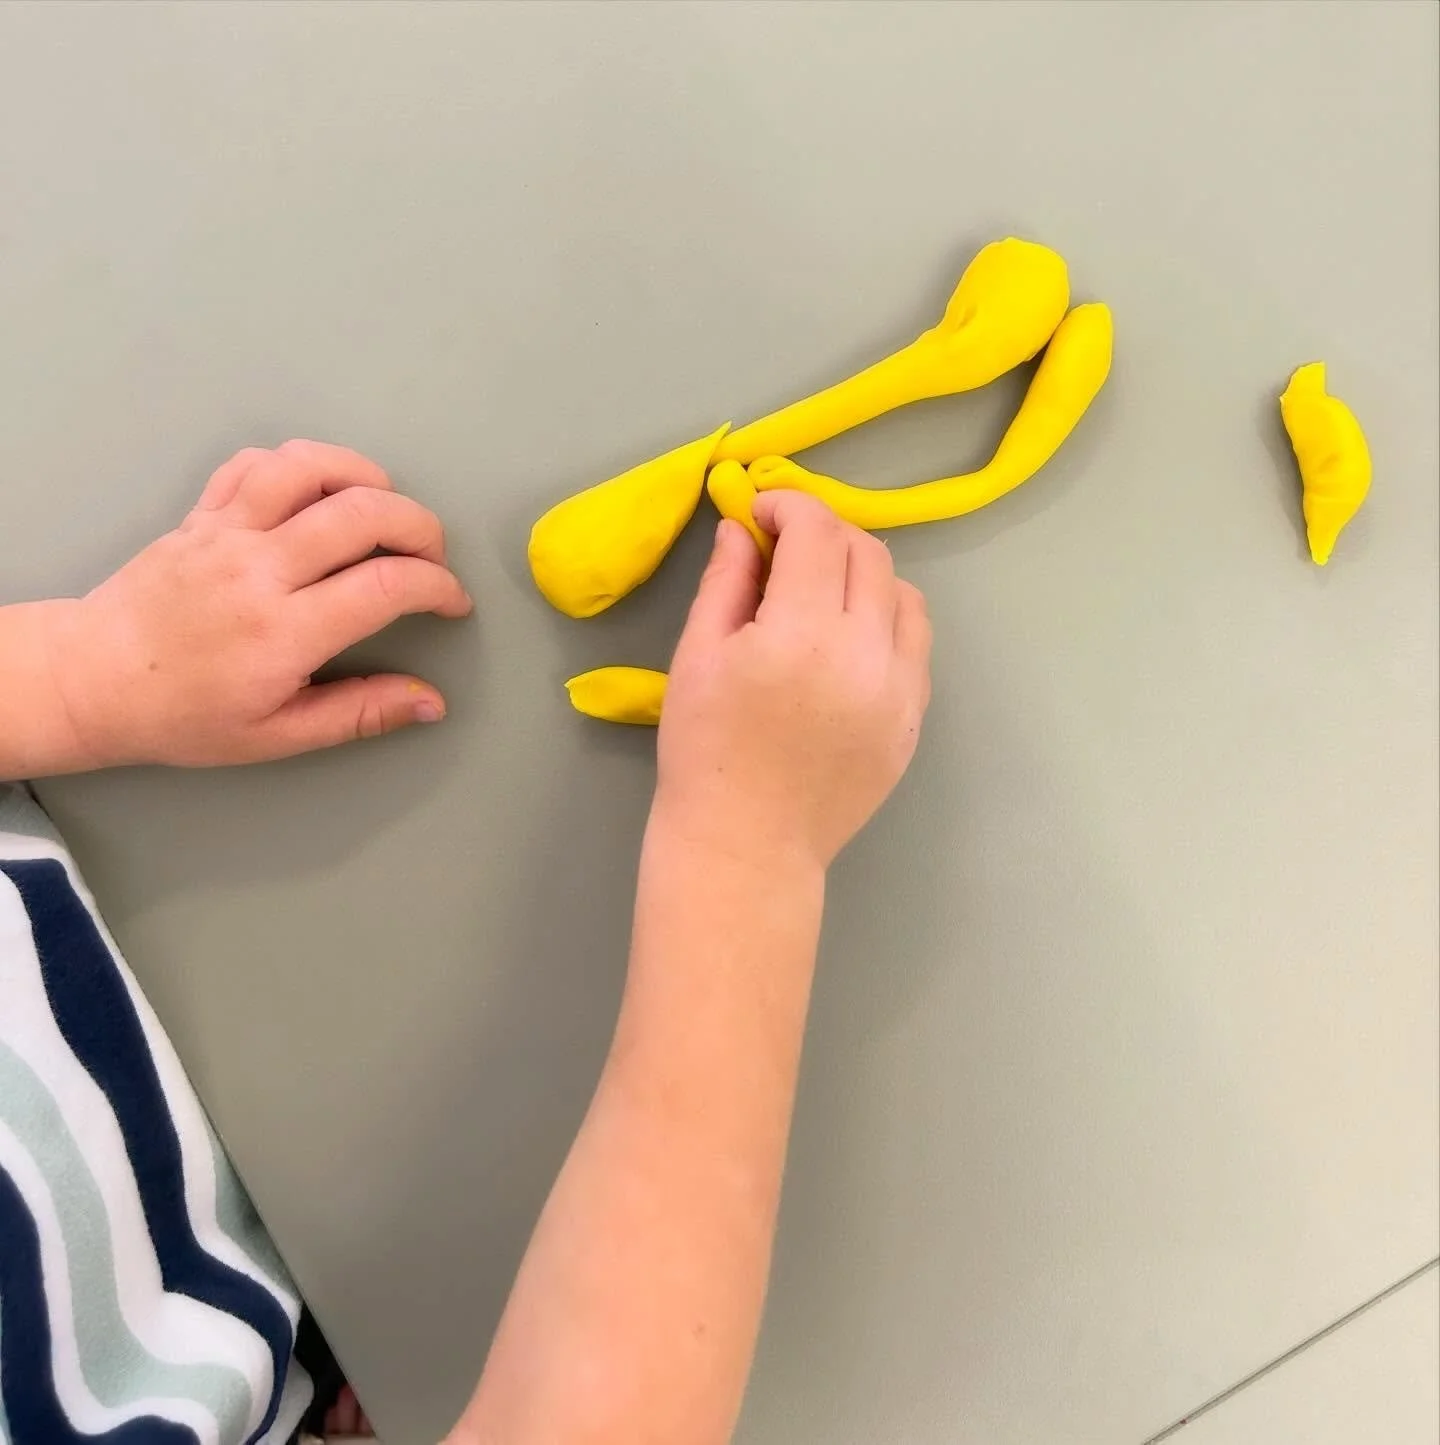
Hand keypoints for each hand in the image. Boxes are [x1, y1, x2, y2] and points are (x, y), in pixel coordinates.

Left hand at [41, 439, 471, 768]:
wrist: (94, 679)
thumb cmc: (185, 716)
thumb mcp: (279, 735)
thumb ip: (361, 713)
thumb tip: (432, 702)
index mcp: (283, 631)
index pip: (388, 584)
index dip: (439, 587)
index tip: (452, 603)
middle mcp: (259, 568)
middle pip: (364, 512)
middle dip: (422, 528)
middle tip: (431, 557)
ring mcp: (227, 530)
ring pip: (311, 467)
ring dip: (365, 476)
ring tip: (385, 508)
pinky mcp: (204, 511)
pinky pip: (259, 462)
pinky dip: (304, 465)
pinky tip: (322, 492)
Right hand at [655, 491, 931, 871]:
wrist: (746, 846)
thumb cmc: (704, 752)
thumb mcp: (697, 657)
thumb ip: (725, 581)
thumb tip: (743, 526)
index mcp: (802, 634)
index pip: (816, 531)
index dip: (787, 505)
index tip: (760, 512)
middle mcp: (866, 653)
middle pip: (867, 553)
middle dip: (824, 534)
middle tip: (784, 549)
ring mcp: (900, 690)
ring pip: (905, 594)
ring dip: (863, 574)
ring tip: (820, 594)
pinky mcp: (914, 720)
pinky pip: (915, 645)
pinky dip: (885, 622)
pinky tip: (845, 641)